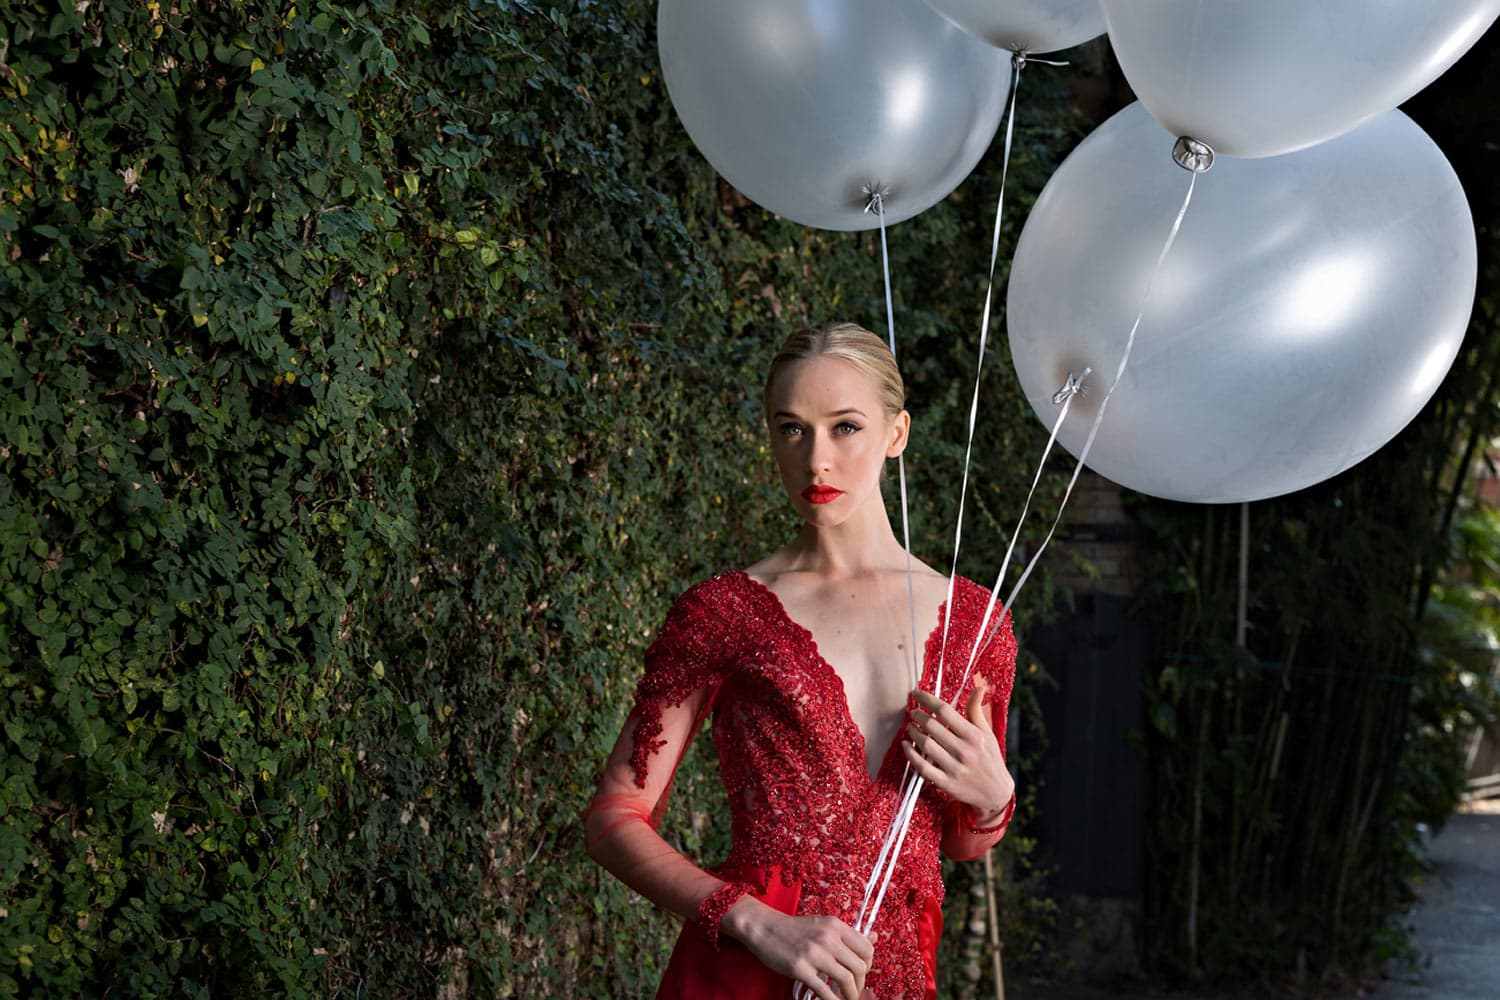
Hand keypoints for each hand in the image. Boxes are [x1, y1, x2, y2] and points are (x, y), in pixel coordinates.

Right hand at [723, 896, 875, 999]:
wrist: (765, 927)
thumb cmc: (795, 929)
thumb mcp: (824, 924)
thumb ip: (848, 934)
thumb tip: (875, 938)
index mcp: (836, 925)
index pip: (867, 948)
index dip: (868, 965)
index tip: (861, 972)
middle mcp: (827, 937)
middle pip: (859, 966)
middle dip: (861, 983)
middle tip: (855, 989)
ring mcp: (813, 953)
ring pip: (846, 980)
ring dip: (851, 995)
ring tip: (848, 999)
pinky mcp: (800, 968)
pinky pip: (824, 990)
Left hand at [902, 678, 1013, 820]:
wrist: (996, 793)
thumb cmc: (990, 759)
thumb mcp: (987, 733)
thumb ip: (976, 711)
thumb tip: (978, 687)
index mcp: (974, 736)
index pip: (945, 711)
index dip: (927, 699)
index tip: (917, 693)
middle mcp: (964, 751)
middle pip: (933, 726)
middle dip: (918, 715)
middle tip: (913, 712)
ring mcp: (955, 768)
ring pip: (926, 745)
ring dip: (913, 733)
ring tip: (910, 727)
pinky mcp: (946, 783)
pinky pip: (923, 767)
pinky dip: (911, 754)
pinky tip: (906, 745)